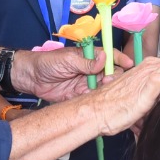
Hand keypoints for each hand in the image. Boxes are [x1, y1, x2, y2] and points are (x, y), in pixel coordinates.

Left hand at [13, 45, 134, 102]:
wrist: (29, 77)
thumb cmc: (47, 62)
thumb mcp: (68, 60)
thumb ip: (86, 62)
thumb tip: (104, 58)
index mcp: (89, 57)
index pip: (109, 56)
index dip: (120, 59)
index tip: (130, 64)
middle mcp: (90, 70)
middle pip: (110, 74)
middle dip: (114, 78)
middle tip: (110, 82)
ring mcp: (85, 84)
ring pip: (103, 88)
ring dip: (107, 90)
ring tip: (108, 93)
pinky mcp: (79, 96)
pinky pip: (92, 98)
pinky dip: (97, 100)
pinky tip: (101, 103)